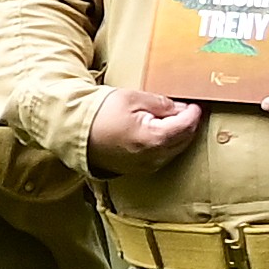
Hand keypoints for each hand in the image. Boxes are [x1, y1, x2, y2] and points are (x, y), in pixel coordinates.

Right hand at [90, 90, 206, 173]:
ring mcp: (146, 166)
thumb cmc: (100, 112)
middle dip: (188, 124)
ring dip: (178, 136)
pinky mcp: (139, 170)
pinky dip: (166, 145)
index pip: (186, 125)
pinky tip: (159, 134)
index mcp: (154, 138)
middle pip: (185, 140)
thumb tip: (181, 109)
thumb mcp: (133, 98)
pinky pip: (162, 157)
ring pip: (175, 150)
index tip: (194, 103)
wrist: (74, 132)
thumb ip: (162, 103)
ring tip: (172, 121)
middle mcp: (154, 156)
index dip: (193, 112)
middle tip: (186, 110)